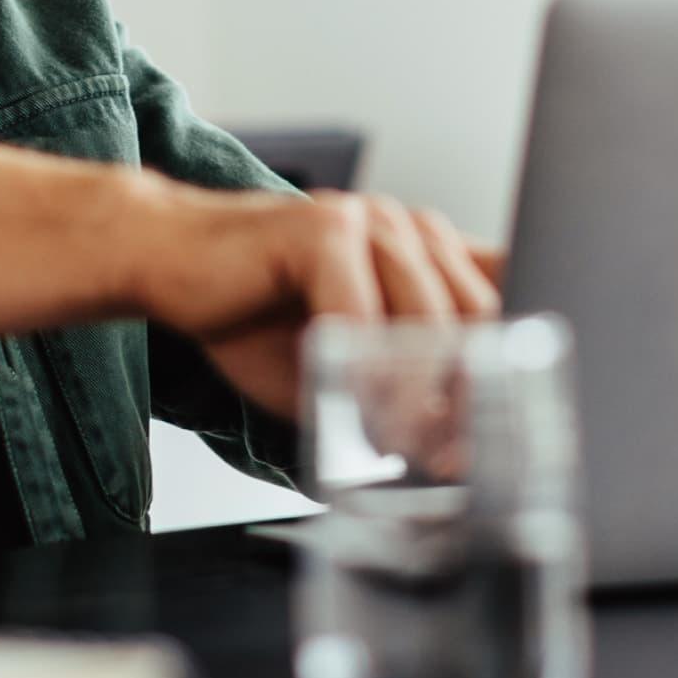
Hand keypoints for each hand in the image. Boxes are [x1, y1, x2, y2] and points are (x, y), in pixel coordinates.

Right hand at [128, 187, 501, 418]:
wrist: (167, 260)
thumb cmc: (254, 313)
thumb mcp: (345, 362)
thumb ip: (400, 389)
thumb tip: (456, 452)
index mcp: (427, 251)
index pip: (503, 298)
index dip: (511, 366)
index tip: (501, 432)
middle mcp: (409, 227)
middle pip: (478, 315)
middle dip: (470, 395)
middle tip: (452, 458)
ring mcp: (369, 220)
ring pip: (427, 318)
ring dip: (418, 394)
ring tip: (403, 445)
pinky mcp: (322, 228)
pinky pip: (361, 314)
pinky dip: (361, 372)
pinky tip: (350, 406)